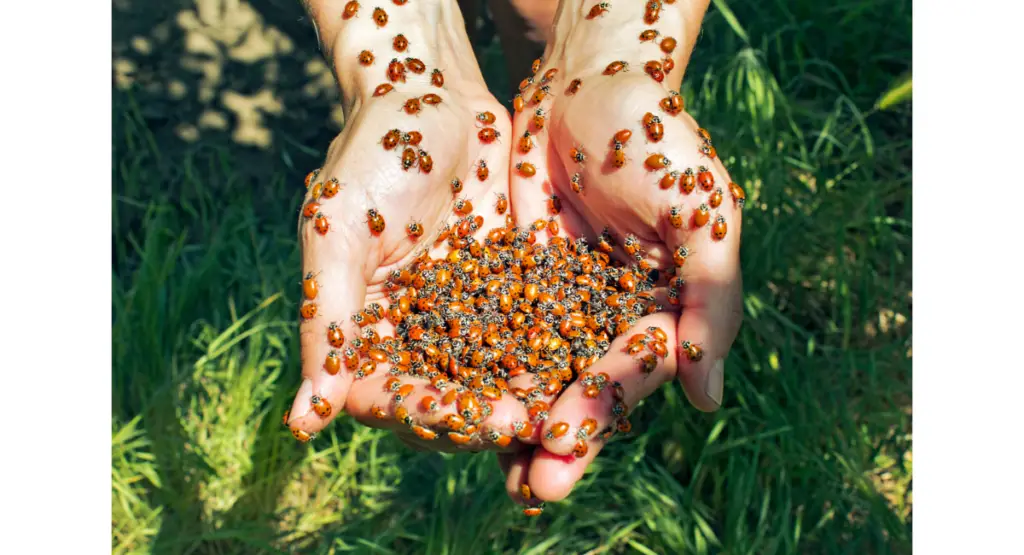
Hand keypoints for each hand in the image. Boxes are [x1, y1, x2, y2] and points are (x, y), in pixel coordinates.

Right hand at [287, 0, 529, 452]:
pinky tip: (594, 363)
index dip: (433, 417)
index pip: (391, 399)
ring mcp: (465, 317)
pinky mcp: (512, 291)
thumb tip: (301, 423)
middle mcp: (414, 336)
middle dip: (493, 418)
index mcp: (363, 331)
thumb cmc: (371, 153)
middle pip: (449, 402)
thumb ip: (328, 321)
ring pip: (496, 378)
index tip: (480, 422)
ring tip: (572, 408)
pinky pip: (536, 332)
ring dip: (531, 399)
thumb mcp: (339, 231)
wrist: (434, 94)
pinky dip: (560, 353)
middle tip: (542, 425)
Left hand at [500, 0, 742, 502]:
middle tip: (535, 487)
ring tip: (499, 474)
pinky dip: (481, 372)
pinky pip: (497, 336)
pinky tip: (456, 407)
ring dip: (520, 427)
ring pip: (541, 376)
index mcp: (665, 312)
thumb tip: (708, 397)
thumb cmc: (658, 140)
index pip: (636, 372)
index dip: (604, 407)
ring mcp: (562, 307)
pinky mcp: (515, 286)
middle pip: (588, 390)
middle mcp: (613, 320)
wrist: (588, 84)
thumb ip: (711, 297)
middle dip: (563, 439)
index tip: (566, 437)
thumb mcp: (700, 210)